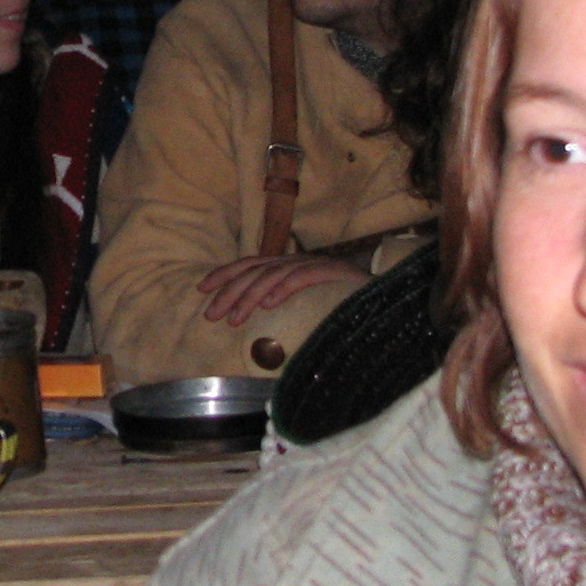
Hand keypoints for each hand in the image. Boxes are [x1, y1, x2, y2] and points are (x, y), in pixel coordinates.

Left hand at [195, 253, 366, 326]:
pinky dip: (283, 289)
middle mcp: (298, 261)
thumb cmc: (343, 305)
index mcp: (289, 266)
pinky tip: (269, 305)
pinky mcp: (332, 273)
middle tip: (211, 315)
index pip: (250, 264)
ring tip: (233, 318)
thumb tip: (254, 324)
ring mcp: (315, 265)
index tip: (202, 289)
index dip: (225, 274)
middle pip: (255, 270)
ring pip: (273, 275)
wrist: (384, 298)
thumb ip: (283, 307)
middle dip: (229, 292)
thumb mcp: (305, 305)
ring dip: (250, 296)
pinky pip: (302, 278)